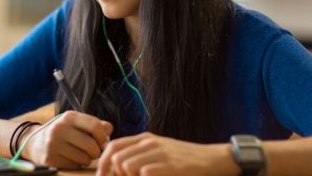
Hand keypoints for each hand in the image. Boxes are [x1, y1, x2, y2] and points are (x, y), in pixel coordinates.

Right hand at [21, 111, 112, 168]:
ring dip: (86, 160)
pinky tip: (69, 159)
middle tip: (93, 152)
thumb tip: (109, 130)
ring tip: (79, 154)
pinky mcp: (49, 159)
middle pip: (91, 146)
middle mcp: (59, 128)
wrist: (36, 143)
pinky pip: (74, 166)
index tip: (102, 142)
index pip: (95, 125)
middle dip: (96, 152)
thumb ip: (96, 125)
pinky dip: (76, 165)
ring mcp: (53, 144)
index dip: (103, 137)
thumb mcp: (77, 123)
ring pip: (84, 159)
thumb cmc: (64, 132)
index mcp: (69, 116)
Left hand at [96, 132, 236, 175]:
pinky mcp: (169, 166)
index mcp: (144, 138)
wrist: (208, 159)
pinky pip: (144, 173)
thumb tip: (115, 166)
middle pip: (117, 158)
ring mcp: (159, 153)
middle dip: (116, 174)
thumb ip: (138, 154)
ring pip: (127, 166)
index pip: (113, 146)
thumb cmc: (181, 157)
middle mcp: (149, 143)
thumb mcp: (158, 150)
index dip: (103, 162)